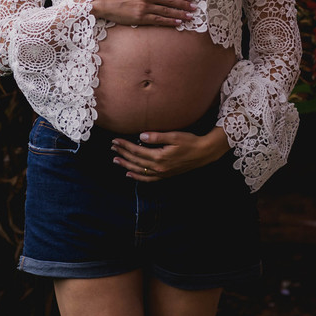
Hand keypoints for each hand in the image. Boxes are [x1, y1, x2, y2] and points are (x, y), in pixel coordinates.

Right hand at [92, 0, 195, 26]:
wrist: (103, 2)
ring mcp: (145, 7)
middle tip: (194, 7)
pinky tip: (178, 22)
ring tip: (190, 16)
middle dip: (184, 4)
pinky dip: (169, 21)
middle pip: (171, 0)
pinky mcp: (141, 17)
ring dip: (181, 14)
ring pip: (167, 11)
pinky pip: (159, 20)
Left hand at [110, 127, 229, 181]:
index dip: (125, 145)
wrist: (203, 153)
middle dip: (123, 153)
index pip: (137, 151)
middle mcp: (159, 168)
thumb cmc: (190, 142)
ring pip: (140, 171)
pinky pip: (148, 179)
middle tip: (112, 148)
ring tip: (116, 160)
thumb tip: (140, 136)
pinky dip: (138, 177)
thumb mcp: (174, 136)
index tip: (115, 140)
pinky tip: (129, 174)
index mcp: (160, 157)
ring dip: (126, 165)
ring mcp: (162, 173)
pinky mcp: (166, 175)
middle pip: (136, 161)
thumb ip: (156, 136)